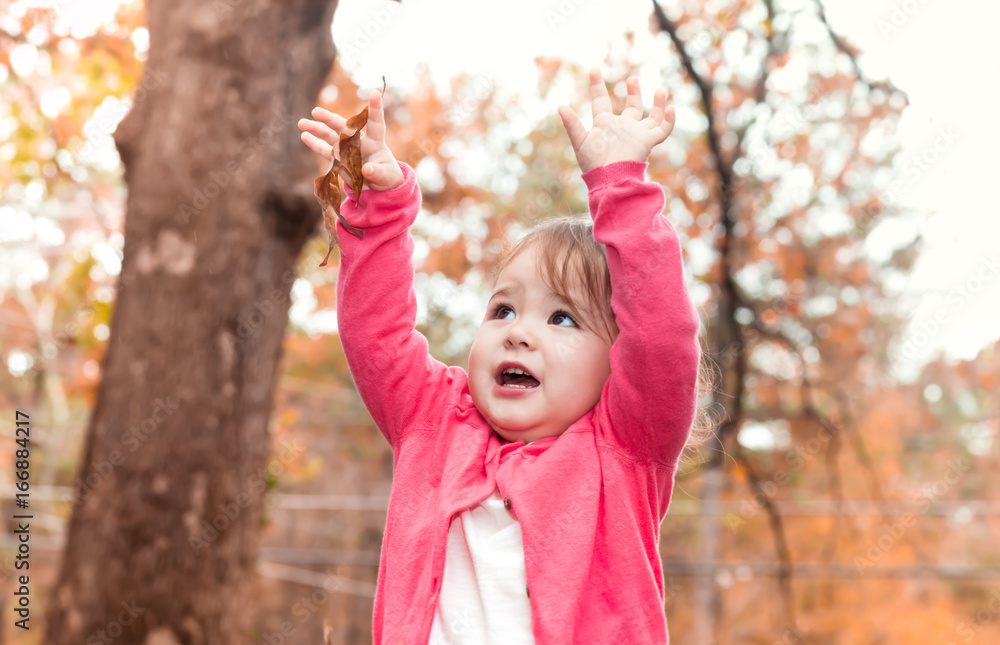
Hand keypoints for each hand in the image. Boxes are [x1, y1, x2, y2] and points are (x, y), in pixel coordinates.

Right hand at [297, 89, 404, 190]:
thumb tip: (367, 169)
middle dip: (330, 119)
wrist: (378, 186)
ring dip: (317, 129)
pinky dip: (315, 144)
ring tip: (302, 123)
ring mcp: (347, 149)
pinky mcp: (339, 159)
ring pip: (331, 136)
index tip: (375, 92)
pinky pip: (325, 150)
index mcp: (375, 142)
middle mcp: (359, 142)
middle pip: (344, 127)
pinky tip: (304, 135)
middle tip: (316, 112)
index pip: (375, 123)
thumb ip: (378, 172)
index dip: (375, 108)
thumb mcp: (387, 176)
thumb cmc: (387, 177)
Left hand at [557, 69, 675, 173]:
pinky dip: (669, 120)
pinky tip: (671, 108)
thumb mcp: (580, 141)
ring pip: (652, 116)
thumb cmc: (593, 163)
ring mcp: (637, 134)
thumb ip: (572, 124)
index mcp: (605, 124)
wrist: (610, 179)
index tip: (594, 70)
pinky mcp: (648, 141)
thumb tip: (560, 106)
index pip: (601, 101)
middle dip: (634, 93)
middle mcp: (622, 127)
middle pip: (632, 108)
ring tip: (660, 90)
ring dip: (657, 104)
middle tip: (632, 79)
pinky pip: (662, 129)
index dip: (597, 86)